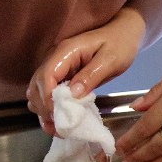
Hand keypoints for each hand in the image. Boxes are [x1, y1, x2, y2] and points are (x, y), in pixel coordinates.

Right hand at [27, 9, 144, 134]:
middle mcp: (55, 58)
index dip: (47, 99)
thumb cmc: (120, 44)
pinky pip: (48, 93)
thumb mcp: (111, 60)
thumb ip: (91, 75)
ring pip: (38, 91)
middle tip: (58, 129)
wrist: (124, 33)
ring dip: (44, 111)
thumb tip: (73, 94)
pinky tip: (61, 120)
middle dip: (44, 109)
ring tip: (59, 128)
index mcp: (66, 51)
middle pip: (37, 86)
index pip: (46, 76)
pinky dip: (50, 108)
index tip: (57, 117)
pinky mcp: (62, 75)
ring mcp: (57, 67)